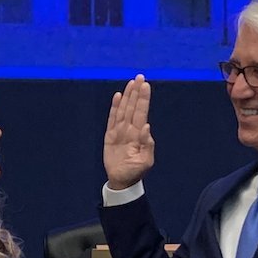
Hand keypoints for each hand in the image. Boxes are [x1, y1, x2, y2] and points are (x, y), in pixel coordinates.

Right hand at [103, 76, 154, 190]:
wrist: (122, 180)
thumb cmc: (136, 171)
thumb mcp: (145, 161)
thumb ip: (147, 145)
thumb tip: (146, 127)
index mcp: (139, 134)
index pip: (142, 112)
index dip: (143, 98)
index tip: (145, 85)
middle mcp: (130, 129)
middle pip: (133, 107)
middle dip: (136, 92)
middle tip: (139, 77)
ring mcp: (120, 131)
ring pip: (123, 109)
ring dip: (127, 96)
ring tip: (130, 83)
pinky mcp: (110, 136)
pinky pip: (112, 119)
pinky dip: (114, 108)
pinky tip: (117, 97)